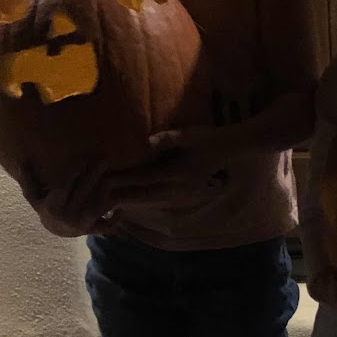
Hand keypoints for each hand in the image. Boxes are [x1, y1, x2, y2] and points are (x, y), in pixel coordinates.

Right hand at [17, 162, 121, 237]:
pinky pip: (105, 226)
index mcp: (52, 207)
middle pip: (82, 194)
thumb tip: (20, 162)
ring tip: (113, 175)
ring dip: (105, 192)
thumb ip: (28, 180)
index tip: (82, 157)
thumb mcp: (35, 197)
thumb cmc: (47, 208)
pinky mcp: (92, 229)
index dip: (73, 173)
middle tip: (104, 157)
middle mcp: (66, 216)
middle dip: (94, 175)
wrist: (58, 231)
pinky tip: (120, 210)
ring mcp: (80, 224)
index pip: (63, 187)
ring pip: (95, 207)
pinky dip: (113, 220)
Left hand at [99, 127, 227, 211]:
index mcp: (178, 173)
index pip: (145, 178)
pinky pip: (159, 200)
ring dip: (132, 201)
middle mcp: (178, 187)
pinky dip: (143, 201)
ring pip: (151, 201)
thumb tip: (147, 142)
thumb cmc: (211, 139)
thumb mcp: (191, 134)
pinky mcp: (184, 193)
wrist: (233, 151)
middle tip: (103, 197)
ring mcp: (182, 193)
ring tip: (113, 201)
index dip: (125, 179)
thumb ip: (168, 139)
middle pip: (145, 195)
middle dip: (124, 196)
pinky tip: (133, 200)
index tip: (106, 179)